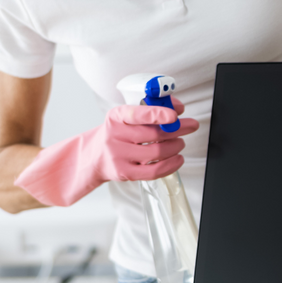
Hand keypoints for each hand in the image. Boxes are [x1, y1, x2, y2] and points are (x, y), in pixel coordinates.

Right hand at [16, 97, 199, 206]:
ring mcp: (117, 156)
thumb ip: (149, 111)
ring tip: (181, 142)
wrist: (90, 158)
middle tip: (190, 126)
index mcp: (115, 117)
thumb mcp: (125, 118)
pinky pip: (153, 171)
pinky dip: (171, 165)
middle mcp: (114, 136)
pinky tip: (178, 159)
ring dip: (176, 146)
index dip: (158, 113)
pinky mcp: (123, 173)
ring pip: (156, 152)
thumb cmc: (114, 135)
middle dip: (177, 129)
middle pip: (153, 134)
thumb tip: (178, 108)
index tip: (175, 114)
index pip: (138, 113)